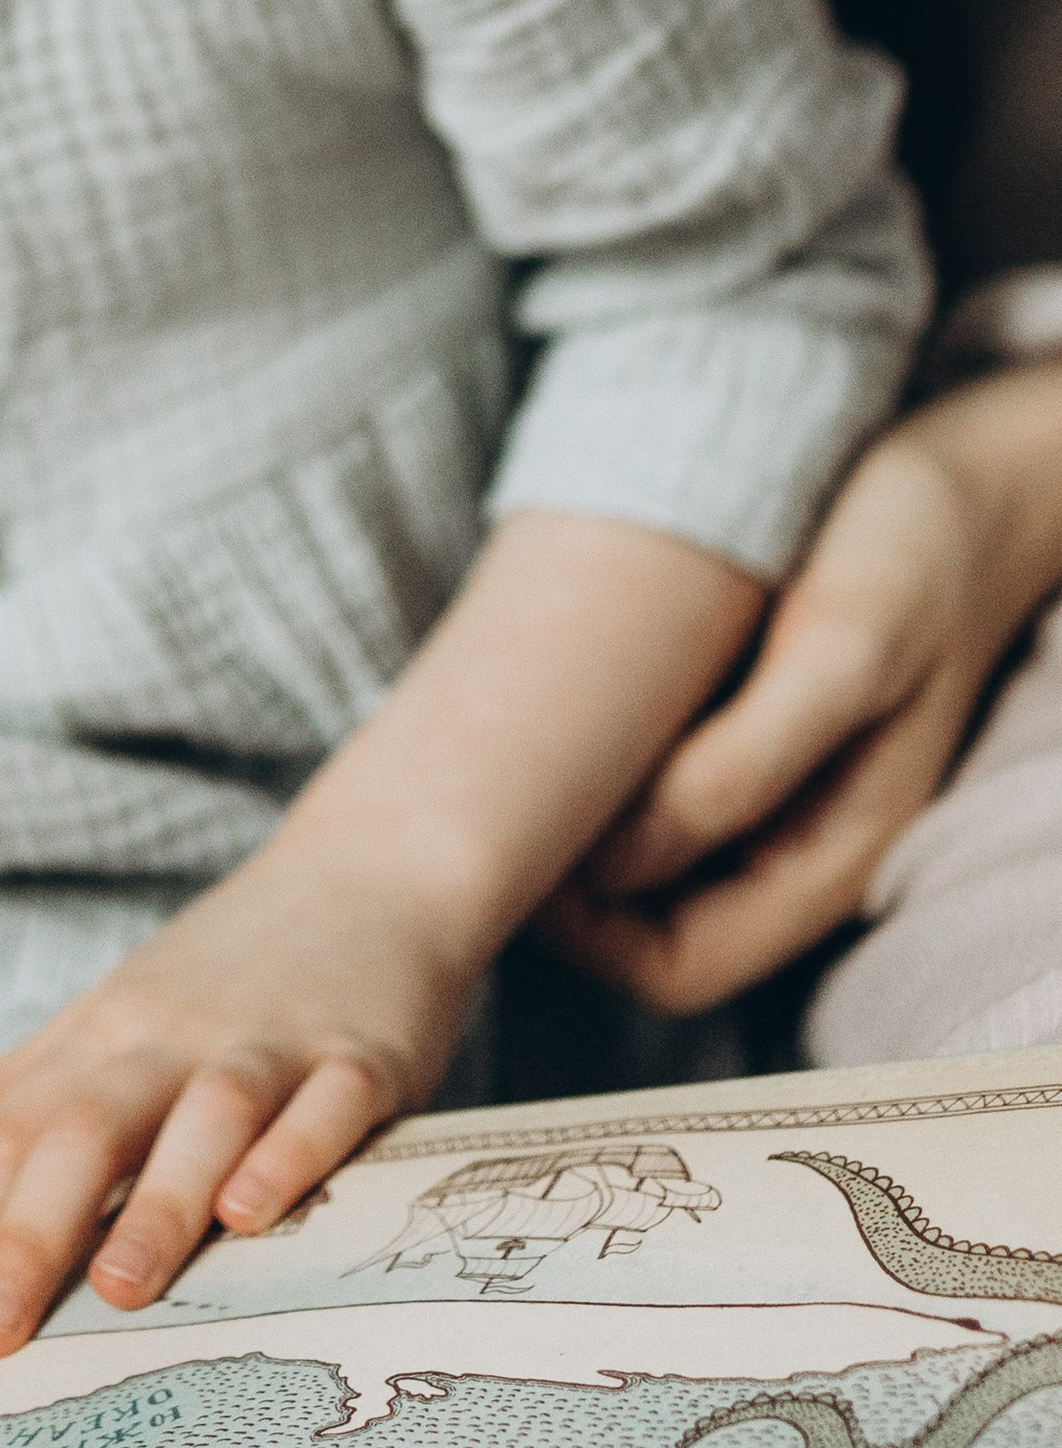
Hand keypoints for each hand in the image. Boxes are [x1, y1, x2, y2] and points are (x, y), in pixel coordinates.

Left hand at [0, 826, 477, 1360]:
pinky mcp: (361, 1056)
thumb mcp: (112, 1010)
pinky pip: (324, 1107)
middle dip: (30, 1234)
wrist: (369, 868)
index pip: (10, 1130)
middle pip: (85, 1126)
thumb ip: (23, 1085)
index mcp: (104, 1034)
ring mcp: (269, 1043)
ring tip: (115, 1292)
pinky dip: (288, 1156)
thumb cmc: (230, 966)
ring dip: (157, 1204)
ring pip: (204, 1118)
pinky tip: (253, 1212)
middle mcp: (172, 1037)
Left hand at [545, 410, 1043, 1013]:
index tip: (510, 838)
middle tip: (476, 785)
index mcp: (828, 858)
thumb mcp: (844, 648)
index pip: (677, 969)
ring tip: (498, 738)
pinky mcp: (740, 731)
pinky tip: (548, 696)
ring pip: (635, 861)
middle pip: (641, 929)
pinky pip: (648, 784)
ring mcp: (766, 792)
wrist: (972, 478)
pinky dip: (592, 762)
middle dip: (554, 884)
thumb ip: (748, 762)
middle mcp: (790, 845)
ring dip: (565, 821)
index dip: (581, 935)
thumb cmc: (916, 553)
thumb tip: (621, 855)